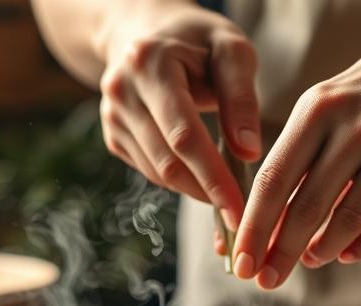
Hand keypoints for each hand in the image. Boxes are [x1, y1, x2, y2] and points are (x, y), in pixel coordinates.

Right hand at [98, 2, 260, 228]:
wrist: (150, 32)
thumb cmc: (200, 41)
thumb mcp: (231, 51)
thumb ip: (241, 98)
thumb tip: (248, 152)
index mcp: (149, 64)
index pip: (183, 135)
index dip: (213, 176)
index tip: (240, 208)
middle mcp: (121, 91)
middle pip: (167, 161)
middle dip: (207, 193)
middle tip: (241, 219)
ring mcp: (111, 116)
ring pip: (158, 172)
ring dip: (196, 192)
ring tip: (229, 200)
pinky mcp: (113, 135)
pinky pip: (151, 171)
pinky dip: (181, 182)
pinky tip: (205, 180)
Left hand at [232, 15, 360, 288]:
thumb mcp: (341, 100)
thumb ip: (310, 151)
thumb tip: (275, 216)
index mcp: (320, 108)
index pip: (274, 179)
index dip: (254, 227)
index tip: (241, 260)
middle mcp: (356, 127)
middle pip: (305, 206)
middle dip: (281, 251)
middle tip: (267, 278)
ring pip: (347, 218)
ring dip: (323, 249)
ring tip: (312, 260)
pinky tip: (349, 254)